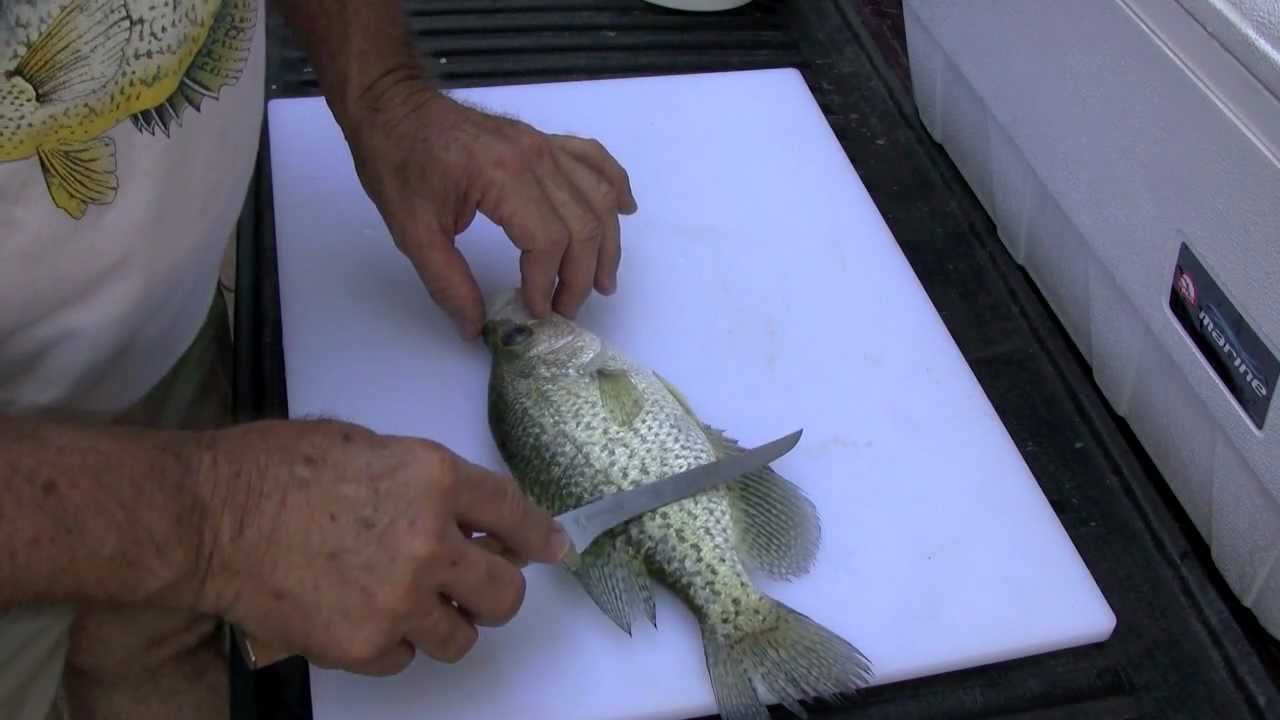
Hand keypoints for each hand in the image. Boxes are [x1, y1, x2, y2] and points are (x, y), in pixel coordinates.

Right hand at [194, 419, 567, 674]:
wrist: (209, 517)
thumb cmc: (275, 468)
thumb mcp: (366, 446)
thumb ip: (424, 482)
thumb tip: (460, 512)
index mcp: (434, 479)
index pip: (514, 515)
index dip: (540, 536)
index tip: (554, 549)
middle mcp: (430, 542)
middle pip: (505, 593)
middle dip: (495, 592)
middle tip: (474, 588)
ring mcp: (399, 599)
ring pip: (461, 637)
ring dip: (445, 624)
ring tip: (407, 604)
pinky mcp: (364, 644)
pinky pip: (406, 658)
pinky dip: (393, 643)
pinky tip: (361, 615)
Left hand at [342, 74, 638, 336]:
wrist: (393, 106)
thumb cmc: (397, 163)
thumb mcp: (411, 231)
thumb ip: (446, 282)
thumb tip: (473, 328)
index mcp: (502, 176)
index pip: (547, 240)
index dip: (546, 283)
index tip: (534, 311)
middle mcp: (535, 157)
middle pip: (584, 224)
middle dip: (581, 276)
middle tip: (565, 309)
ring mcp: (544, 144)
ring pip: (599, 197)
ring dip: (608, 244)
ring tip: (603, 282)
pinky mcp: (544, 140)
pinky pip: (594, 159)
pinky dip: (615, 185)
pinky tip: (625, 210)